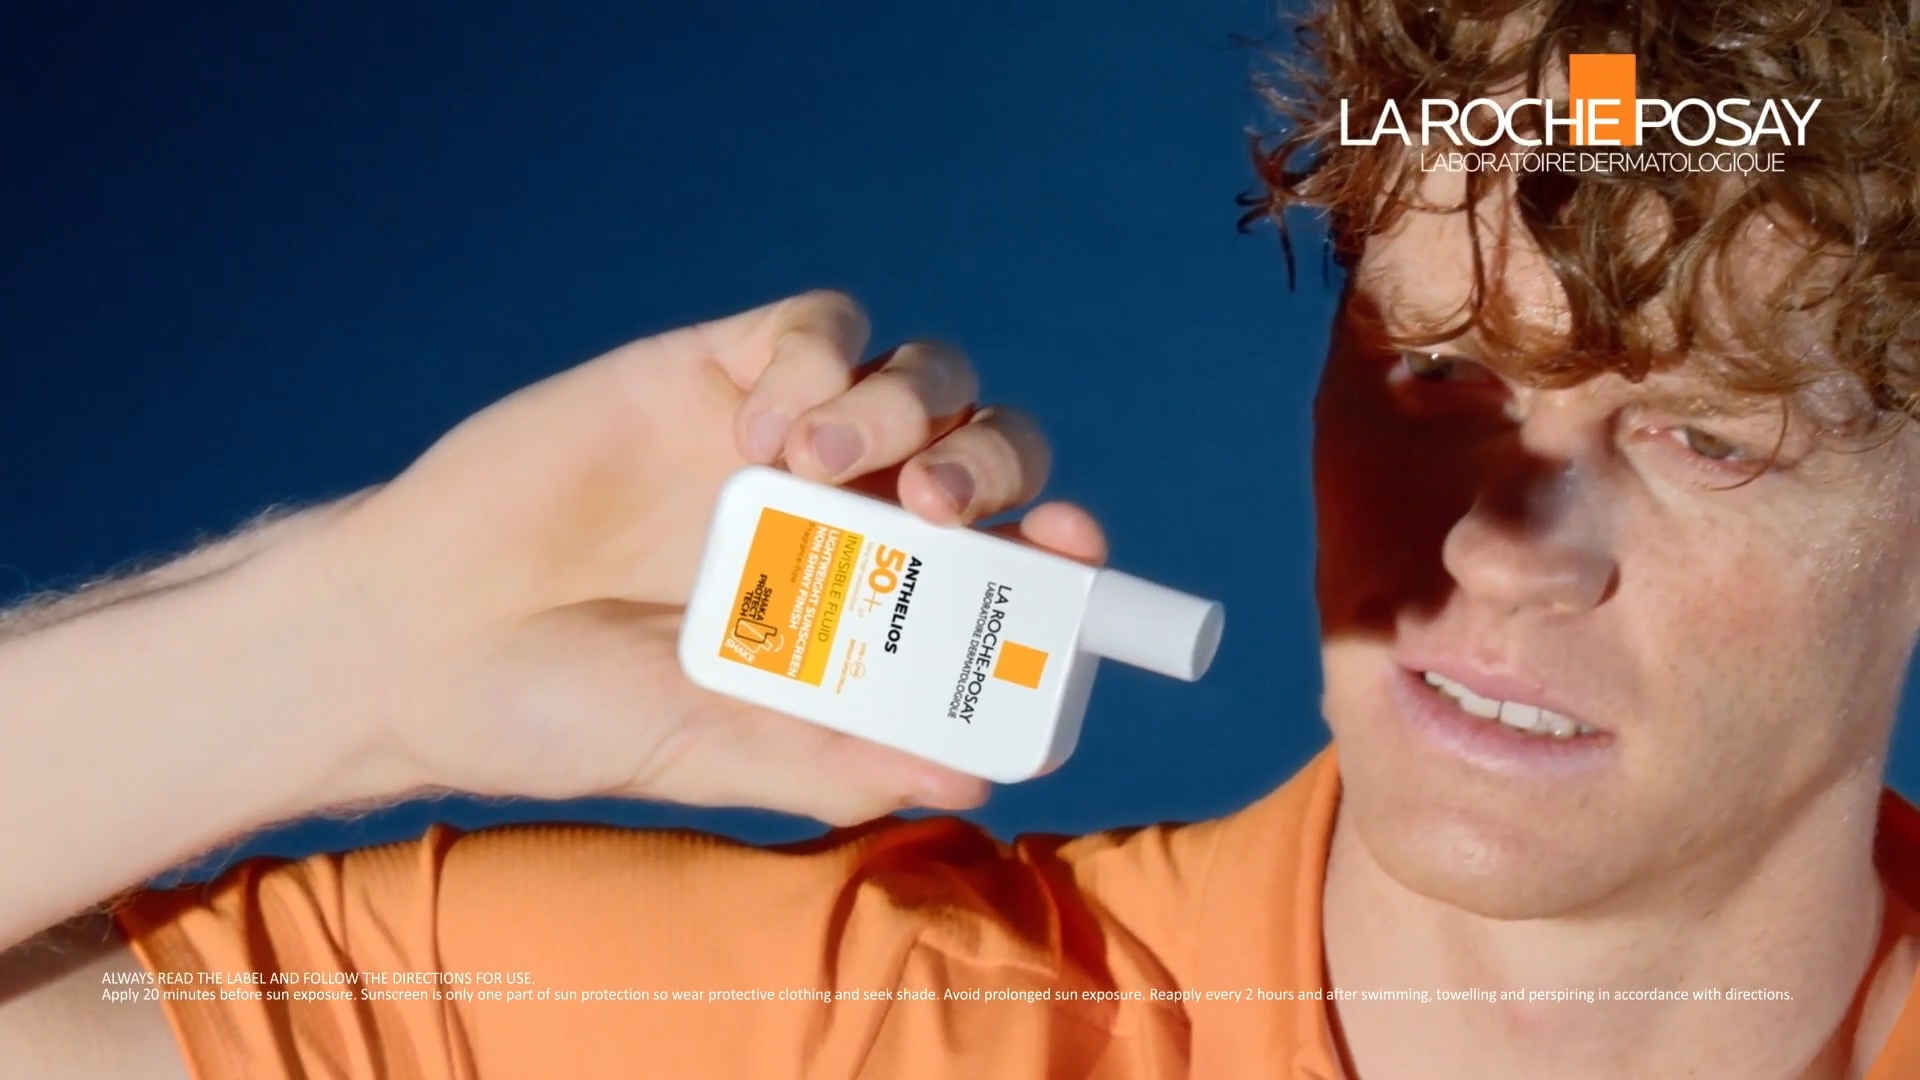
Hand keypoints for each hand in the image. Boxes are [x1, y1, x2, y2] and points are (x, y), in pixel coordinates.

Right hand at [331, 291, 1106, 824]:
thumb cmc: (567, 711)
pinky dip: (820, 357)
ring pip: (919, 372)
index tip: (1078, 554)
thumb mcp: (714, 750)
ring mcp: (781, 434)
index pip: (1004, 556)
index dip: (1060, 546)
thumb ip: (837, 756)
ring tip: (817, 461)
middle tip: (929, 506)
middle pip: (982, 447)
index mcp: (867, 605)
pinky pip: (816, 323)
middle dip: (989, 464)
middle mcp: (844, 513)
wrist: (419, 640)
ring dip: (908, 405)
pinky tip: (761, 423)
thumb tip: (979, 779)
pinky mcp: (712, 366)